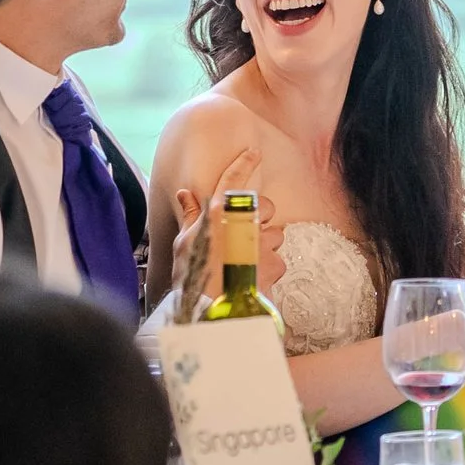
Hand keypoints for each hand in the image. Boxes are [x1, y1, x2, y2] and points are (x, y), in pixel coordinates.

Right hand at [169, 149, 284, 301]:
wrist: (211, 311)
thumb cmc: (192, 278)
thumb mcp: (184, 245)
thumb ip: (191, 217)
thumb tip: (185, 194)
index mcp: (218, 216)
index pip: (232, 182)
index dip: (243, 164)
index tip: (254, 153)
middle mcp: (242, 224)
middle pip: (266, 207)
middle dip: (262, 219)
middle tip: (247, 236)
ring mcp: (261, 243)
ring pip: (276, 235)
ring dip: (266, 246)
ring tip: (248, 263)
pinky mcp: (275, 264)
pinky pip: (280, 260)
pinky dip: (271, 269)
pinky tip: (255, 278)